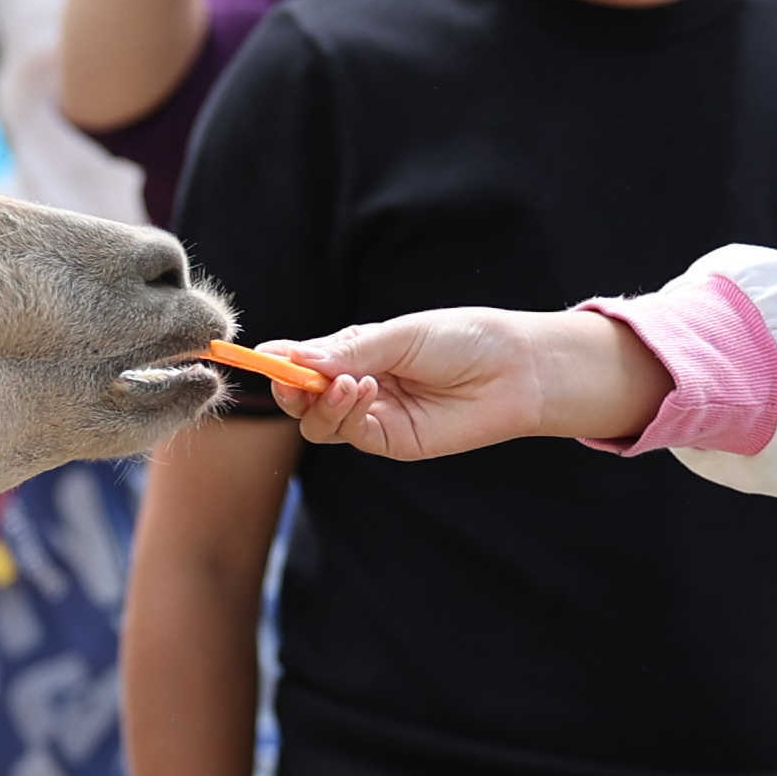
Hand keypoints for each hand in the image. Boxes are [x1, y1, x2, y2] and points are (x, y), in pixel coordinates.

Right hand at [266, 305, 670, 461]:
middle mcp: (358, 384)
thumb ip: (349, 349)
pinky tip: (362, 391)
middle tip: (292, 376)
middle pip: (301, 397)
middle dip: (289, 387)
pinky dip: (345, 415)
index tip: (260, 356)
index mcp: (358, 350)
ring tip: (348, 382)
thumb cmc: (464, 339)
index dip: (279, 359)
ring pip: (317, 422)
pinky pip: (349, 434)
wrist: (516, 371)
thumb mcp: (401, 335)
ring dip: (320, 402)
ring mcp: (372, 415)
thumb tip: (295, 357)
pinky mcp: (390, 440)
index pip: (303, 359)